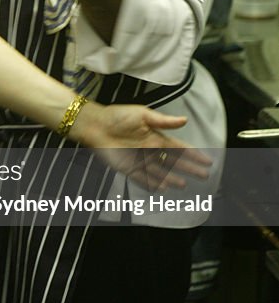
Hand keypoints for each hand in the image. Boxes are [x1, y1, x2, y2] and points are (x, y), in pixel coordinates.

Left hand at [72, 101, 211, 190]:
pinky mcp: (128, 168)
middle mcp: (150, 150)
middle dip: (189, 168)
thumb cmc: (118, 116)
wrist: (95, 125)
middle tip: (203, 176)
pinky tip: (163, 189)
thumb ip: (163, 121)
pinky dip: (153, 184)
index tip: (207, 160)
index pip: (179, 148)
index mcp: (156, 136)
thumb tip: (185, 120)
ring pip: (160, 173)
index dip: (193, 154)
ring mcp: (140, 160)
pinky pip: (143, 179)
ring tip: (184, 185)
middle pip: (174, 162)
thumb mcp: (143, 114)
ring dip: (172, 179)